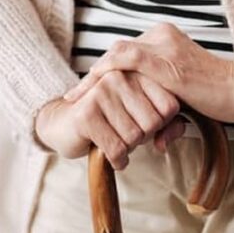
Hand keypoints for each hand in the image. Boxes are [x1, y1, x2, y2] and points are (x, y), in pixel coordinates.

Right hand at [34, 71, 179, 167]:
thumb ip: (167, 125)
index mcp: (137, 72)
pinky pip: (116, 148)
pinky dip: (118, 160)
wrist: (63, 124)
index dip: (162, 125)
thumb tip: (165, 142)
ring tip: (117, 141)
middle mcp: (120, 77)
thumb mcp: (142, 118)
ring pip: (134, 137)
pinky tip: (113, 157)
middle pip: (153, 123)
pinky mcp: (86, 114)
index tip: (144, 124)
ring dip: (129, 149)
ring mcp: (101, 92)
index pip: (170, 106)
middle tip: (127, 135)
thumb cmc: (109, 120)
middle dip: (143, 138)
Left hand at [63, 23, 233, 123]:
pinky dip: (105, 73)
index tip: (87, 92)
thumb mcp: (183, 98)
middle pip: (117, 53)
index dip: (104, 72)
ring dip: (93, 78)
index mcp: (165, 38)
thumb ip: (165, 108)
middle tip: (74, 97)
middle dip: (94, 76)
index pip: (125, 52)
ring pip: (116, 55)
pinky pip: (126, 61)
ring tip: (75, 97)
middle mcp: (162, 36)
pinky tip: (91, 90)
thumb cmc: (219, 97)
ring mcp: (163, 47)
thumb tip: (157, 139)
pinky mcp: (166, 62)